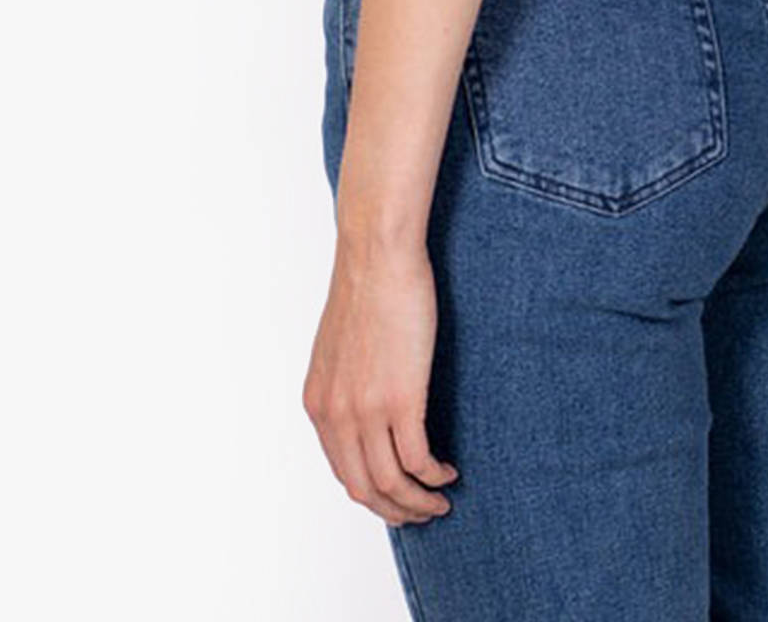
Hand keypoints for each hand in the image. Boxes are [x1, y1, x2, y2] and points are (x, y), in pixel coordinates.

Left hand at [303, 241, 458, 524]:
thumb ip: (345, 384)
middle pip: (363, 489)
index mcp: (319, 404)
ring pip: (390, 483)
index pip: (342, 471)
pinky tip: (448, 472)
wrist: (377, 255)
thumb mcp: (339, 348)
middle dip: (395, 510)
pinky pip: (417, 460)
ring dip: (418, 502)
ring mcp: (367, 410)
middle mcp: (336, 415)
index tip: (396, 495)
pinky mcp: (400, 398)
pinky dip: (434, 476)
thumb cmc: (367, 287)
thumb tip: (366, 405)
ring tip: (441, 500)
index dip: (372, 492)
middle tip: (421, 512)